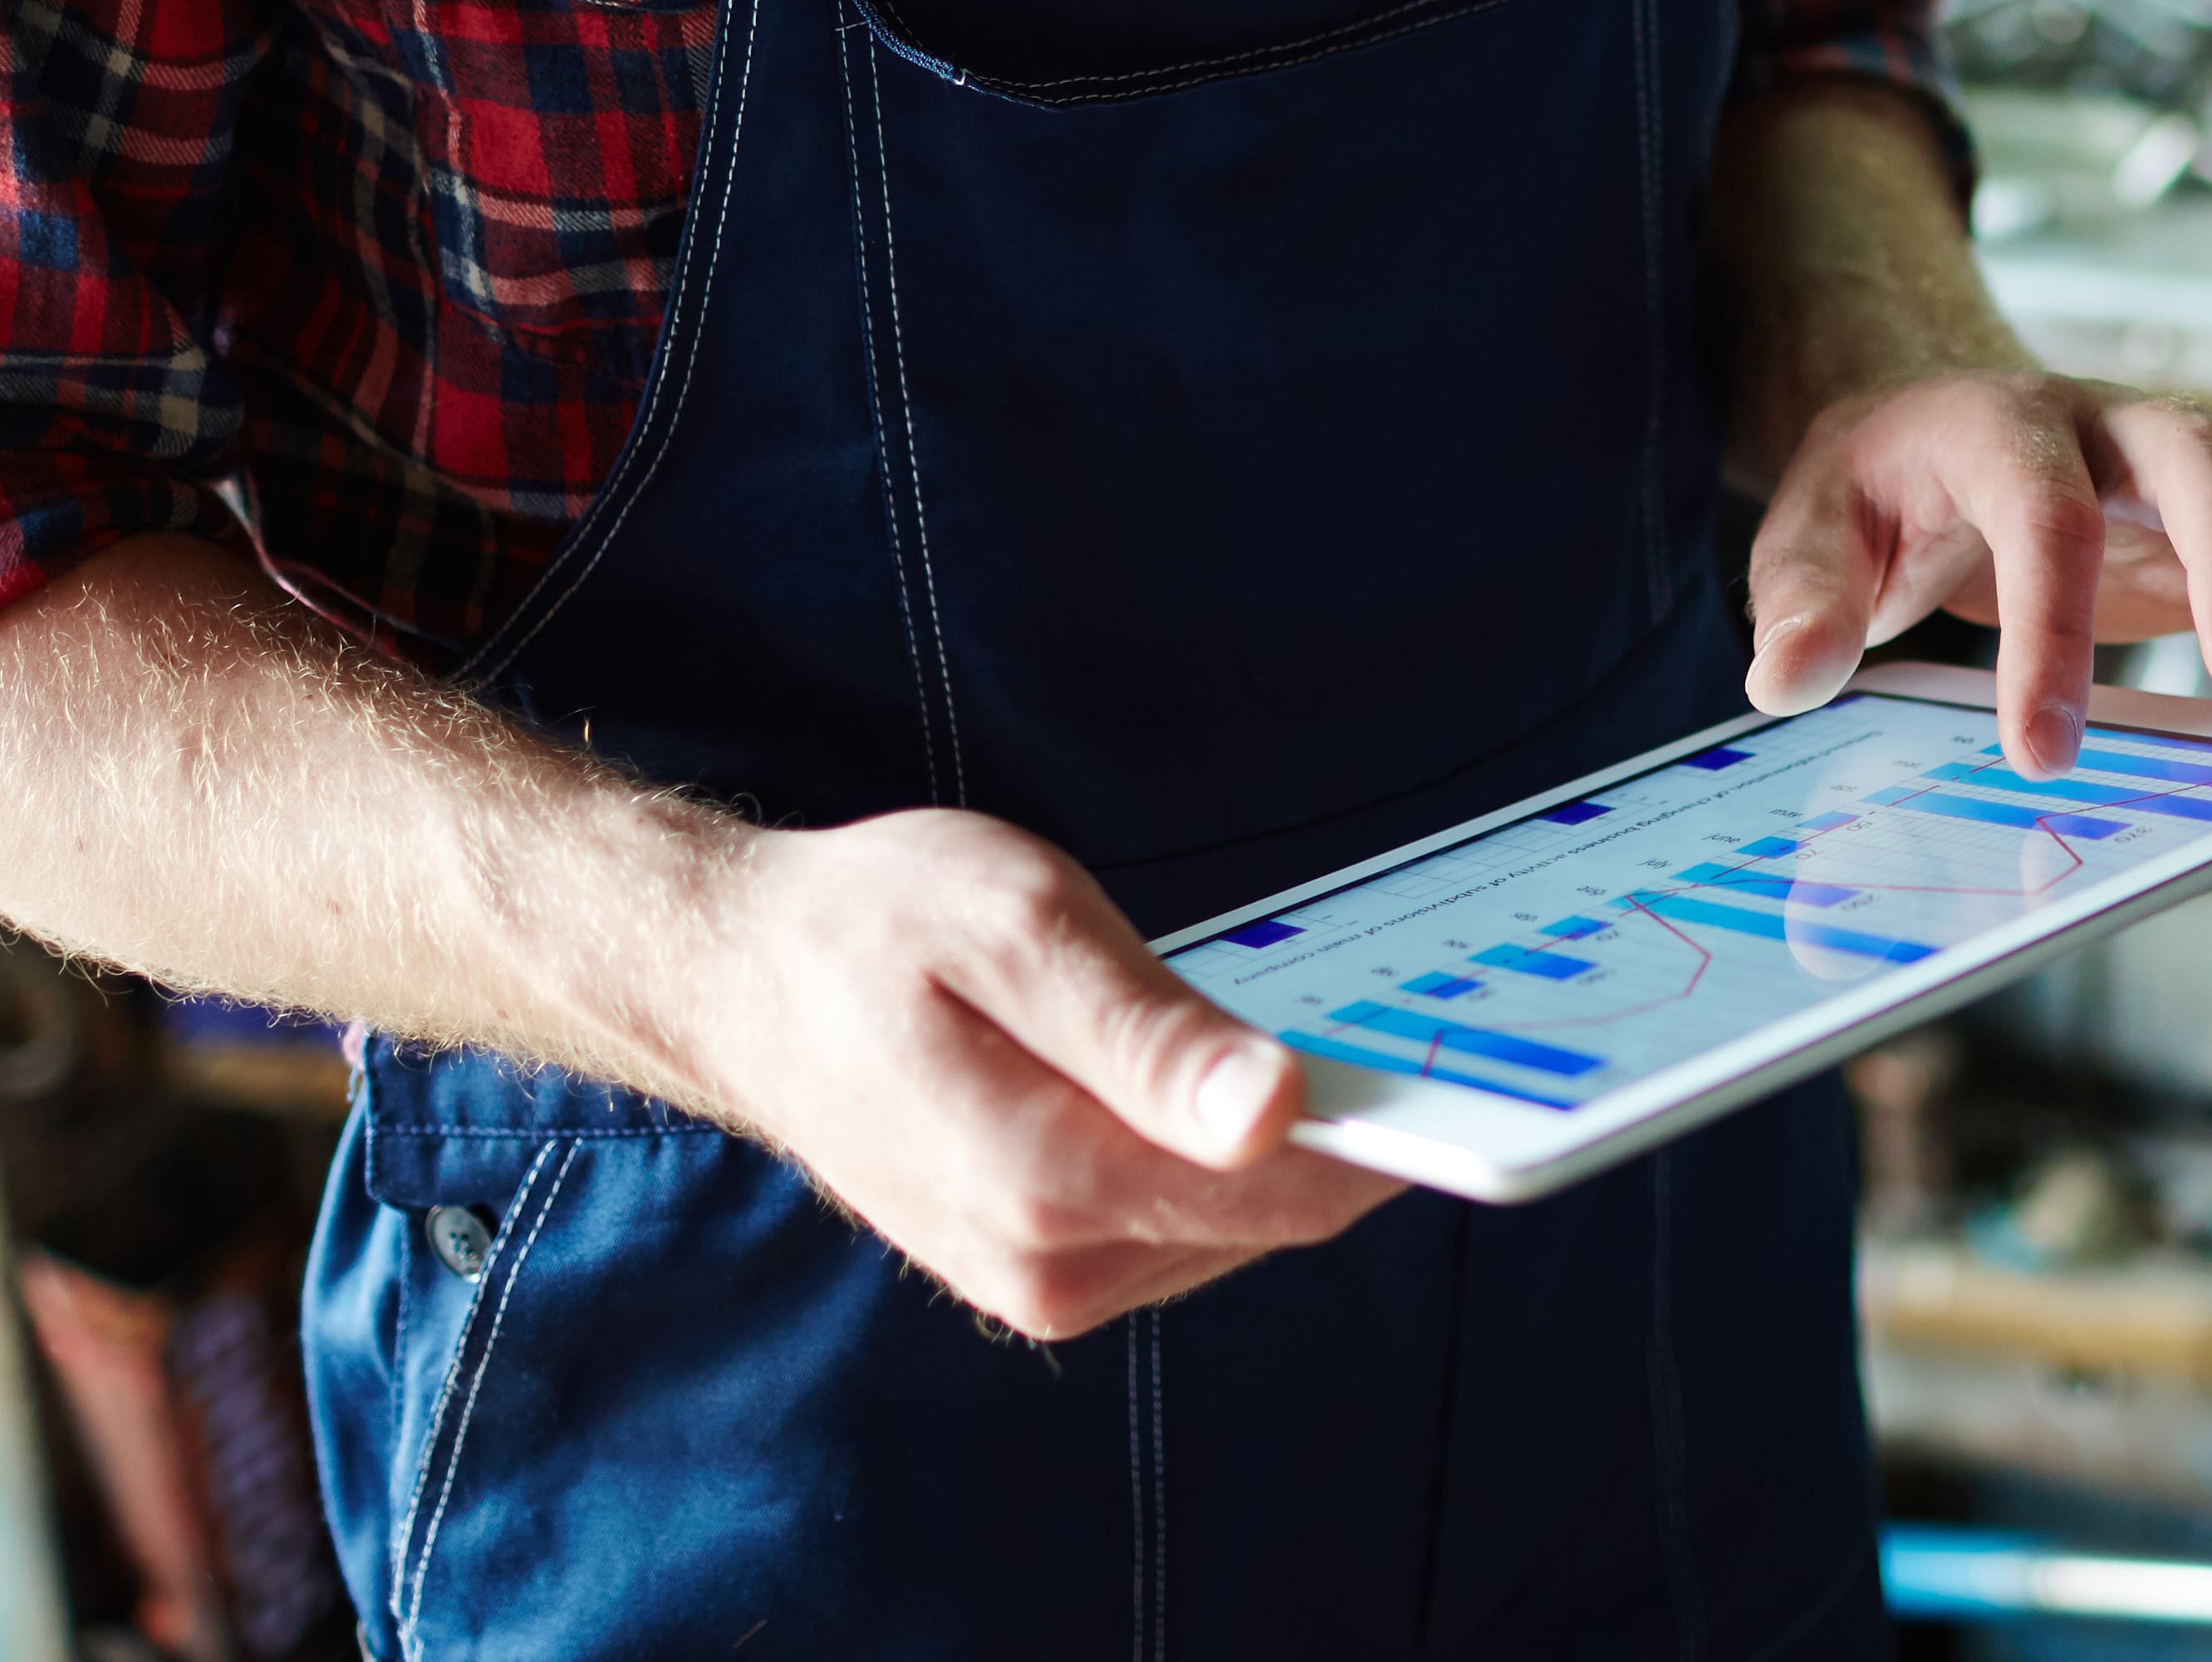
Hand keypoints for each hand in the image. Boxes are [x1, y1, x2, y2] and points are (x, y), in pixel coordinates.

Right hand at [677, 809, 1398, 1337]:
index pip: (1290, 1188)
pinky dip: (1227, 1156)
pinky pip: (1189, 1224)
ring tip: (1296, 1026)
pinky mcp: (1046, 1274)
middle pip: (1279, 1213)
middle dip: (1346, 1125)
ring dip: (1282, 1140)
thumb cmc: (878, 925)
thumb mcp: (1018, 929)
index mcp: (1049, 1182)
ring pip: (1242, 1222)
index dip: (1390, 1128)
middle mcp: (1054, 1268)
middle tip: (1402, 1009)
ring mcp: (1048, 1285)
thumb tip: (1275, 1111)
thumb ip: (1148, 1032)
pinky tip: (1221, 1076)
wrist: (748, 983)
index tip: (1464, 1052)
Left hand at [1739, 371, 2211, 774]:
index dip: (2048, 631)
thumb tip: (1786, 680)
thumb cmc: (1872, 495)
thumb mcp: (1808, 534)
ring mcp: (2167, 445)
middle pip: (2191, 452)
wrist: (1921, 421)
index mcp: (1992, 425)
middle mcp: (2099, 419)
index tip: (2043, 752)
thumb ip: (1801, 603)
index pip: (2037, 515)